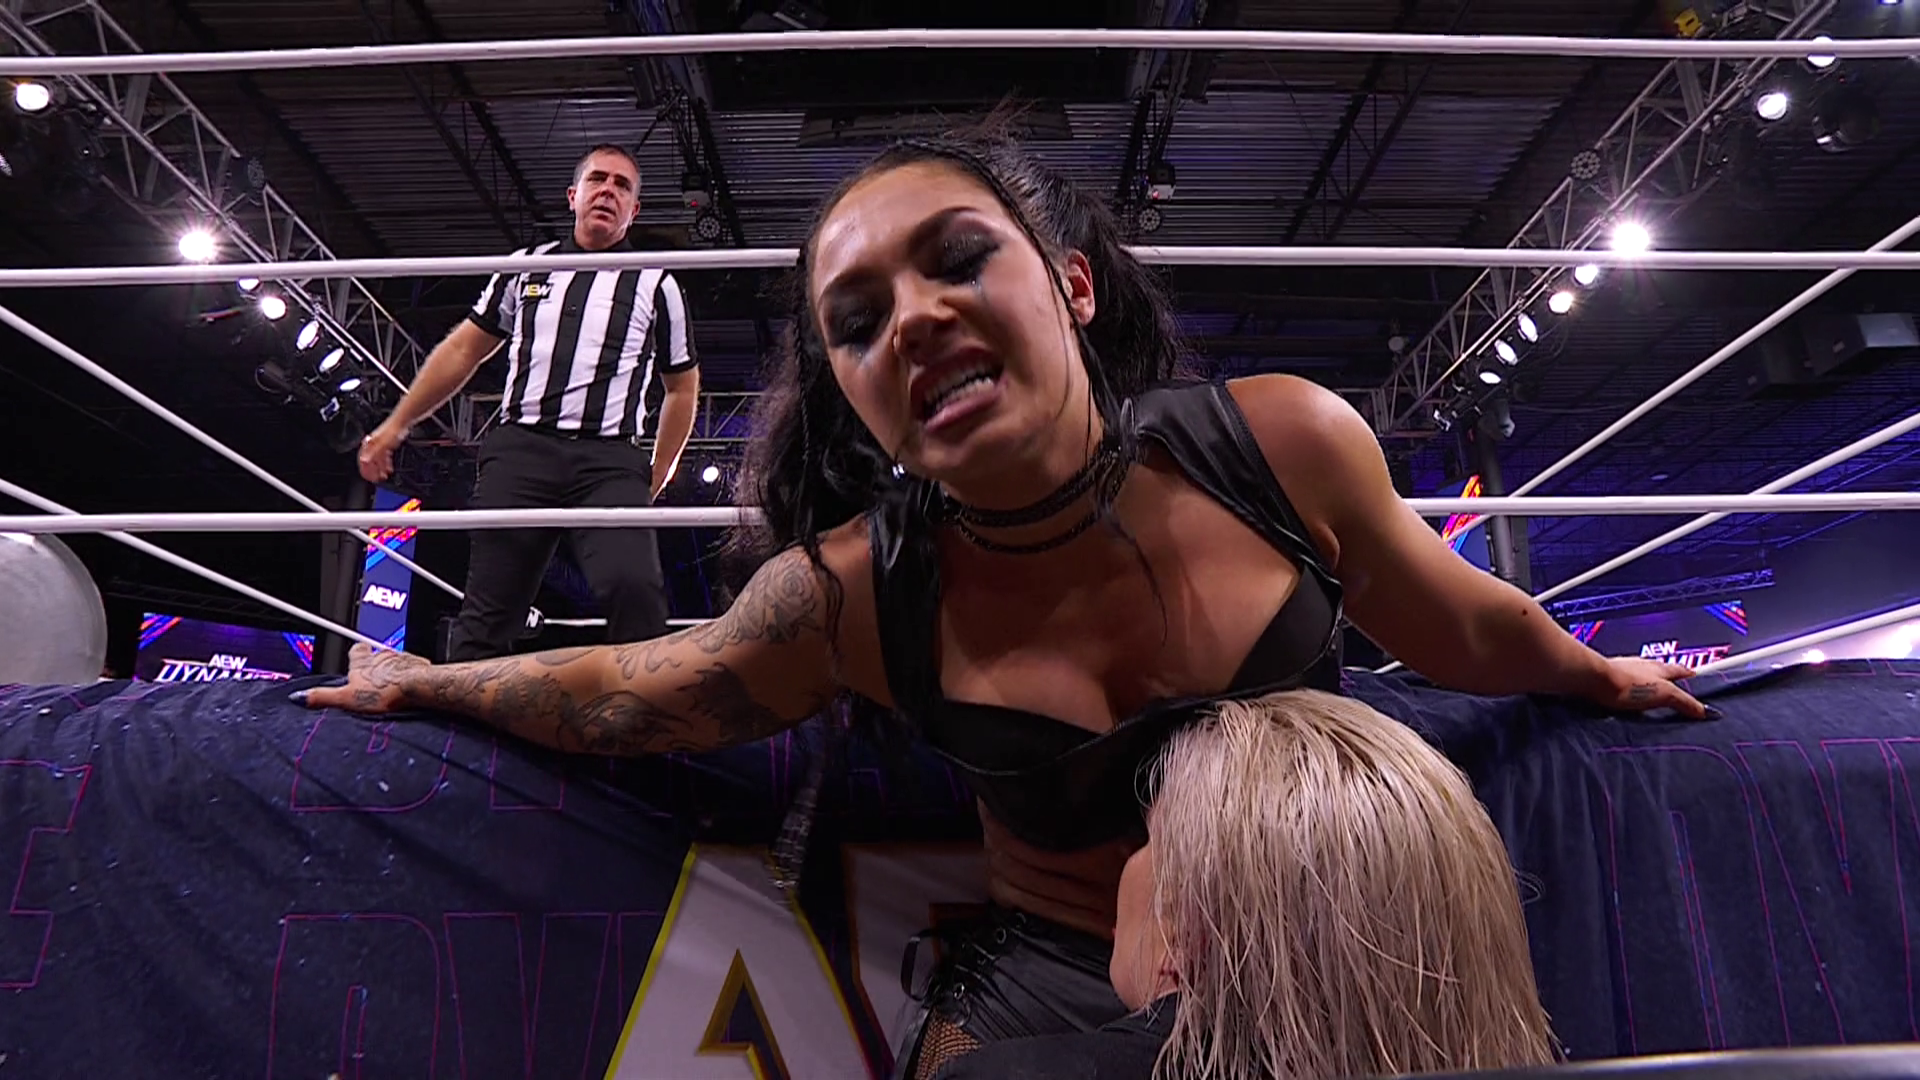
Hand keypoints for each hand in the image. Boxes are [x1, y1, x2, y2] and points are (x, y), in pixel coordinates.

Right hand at [292, 643, 428, 714]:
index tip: (356, 658)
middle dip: (377, 664)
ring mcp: (402, 659)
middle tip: (375, 679)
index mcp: (363, 662)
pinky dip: (413, 676)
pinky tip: (412, 689)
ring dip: (395, 671)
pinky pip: (415, 668)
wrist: (416, 688)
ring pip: (397, 661)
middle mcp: (383, 656)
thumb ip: (323, 696)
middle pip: (378, 655)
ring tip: (393, 686)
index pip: (357, 650)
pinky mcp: (420, 666)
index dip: (357, 654)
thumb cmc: (384, 691)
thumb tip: (300, 697)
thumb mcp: (347, 698)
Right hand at [358, 423, 405, 483]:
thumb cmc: (392, 430)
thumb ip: (373, 453)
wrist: (402, 423)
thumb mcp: (382, 444)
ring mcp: (380, 444)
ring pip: (377, 460)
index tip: (369, 478)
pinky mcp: (387, 444)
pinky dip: (386, 464)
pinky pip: (384, 457)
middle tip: (377, 479)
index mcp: (369, 444)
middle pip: (369, 461)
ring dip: (380, 469)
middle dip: (373, 471)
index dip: (365, 470)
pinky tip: (389, 468)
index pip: (362, 460)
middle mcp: (372, 445)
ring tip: (384, 476)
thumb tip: (363, 461)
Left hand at [1588, 656, 1709, 718]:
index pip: (1679, 670)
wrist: (1592, 680)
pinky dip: (1628, 692)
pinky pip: (1622, 686)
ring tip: (1649, 695)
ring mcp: (1623, 671)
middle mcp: (1641, 666)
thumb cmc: (1625, 683)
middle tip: (1673, 687)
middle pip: (1659, 670)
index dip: (1687, 674)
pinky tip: (1625, 700)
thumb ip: (1684, 702)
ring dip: (1646, 684)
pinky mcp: (1607, 681)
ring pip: (1640, 676)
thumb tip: (1704, 710)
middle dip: (1667, 679)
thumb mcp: (1663, 694)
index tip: (1694, 676)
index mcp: (1658, 668)